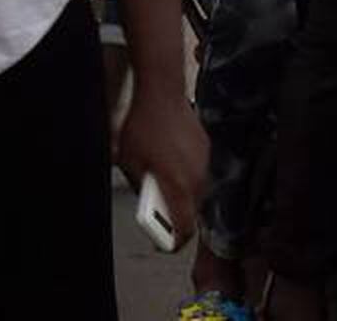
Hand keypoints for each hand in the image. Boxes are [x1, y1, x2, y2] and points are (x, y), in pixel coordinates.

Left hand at [115, 79, 206, 250]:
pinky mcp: (207, 150)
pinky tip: (171, 165)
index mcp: (178, 185)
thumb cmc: (144, 124)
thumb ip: (141, 188)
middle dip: (176, 215)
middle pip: (193, 212)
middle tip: (159, 213)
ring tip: (164, 187)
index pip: (184, 229)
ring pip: (197, 193)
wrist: (162, 93)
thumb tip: (148, 200)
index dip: (173, 241)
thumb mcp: (129, 162)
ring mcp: (204, 163)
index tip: (164, 243)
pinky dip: (187, 176)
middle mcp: (197, 178)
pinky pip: (200, 173)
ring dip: (183, 195)